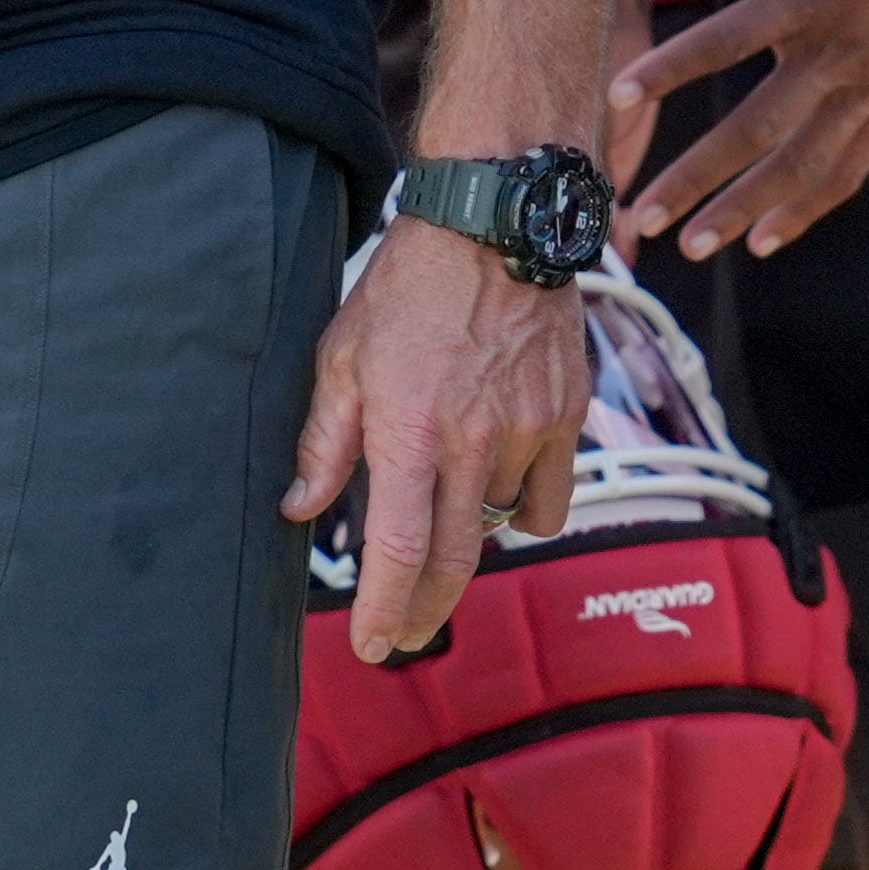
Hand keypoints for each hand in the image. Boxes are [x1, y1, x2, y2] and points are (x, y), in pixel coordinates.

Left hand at [286, 215, 579, 660]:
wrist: (494, 225)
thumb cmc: (406, 286)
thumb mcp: (341, 358)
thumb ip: (323, 443)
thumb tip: (299, 510)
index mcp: (409, 429)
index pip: (399, 549)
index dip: (382, 608)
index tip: (370, 643)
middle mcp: (473, 441)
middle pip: (456, 562)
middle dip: (424, 610)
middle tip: (402, 631)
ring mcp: (529, 432)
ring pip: (502, 527)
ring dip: (469, 542)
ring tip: (442, 523)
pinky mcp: (569, 418)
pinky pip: (549, 498)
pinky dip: (523, 508)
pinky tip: (498, 490)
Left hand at [614, 0, 868, 258]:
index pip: (736, 34)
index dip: (678, 65)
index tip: (620, 95)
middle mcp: (846, 51)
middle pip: (760, 125)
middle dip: (697, 175)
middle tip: (639, 217)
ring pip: (802, 163)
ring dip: (743, 207)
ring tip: (690, 245)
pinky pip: (849, 169)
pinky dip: (807, 207)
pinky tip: (765, 240)